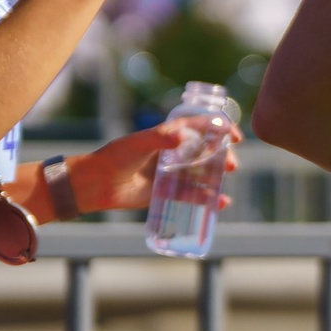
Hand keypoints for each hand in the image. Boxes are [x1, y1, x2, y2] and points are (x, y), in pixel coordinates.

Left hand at [66, 124, 237, 214]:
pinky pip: (192, 195)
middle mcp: (174, 152)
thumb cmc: (116, 157)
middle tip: (231, 166)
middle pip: (207, 152)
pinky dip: (207, 199)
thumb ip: (160, 138)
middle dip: (223, 157)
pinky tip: (219, 203)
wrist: (96, 184)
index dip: (221, 128)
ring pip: (202, 174)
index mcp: (170, 135)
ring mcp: (172, 172)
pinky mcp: (167, 192)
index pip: (202, 126)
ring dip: (217, 179)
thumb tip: (182, 135)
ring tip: (223, 186)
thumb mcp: (138, 143)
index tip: (234, 136)